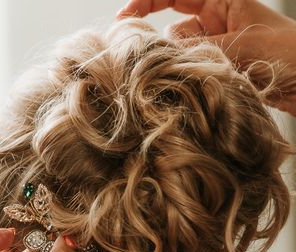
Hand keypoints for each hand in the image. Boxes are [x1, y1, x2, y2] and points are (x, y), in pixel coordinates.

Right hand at [117, 0, 295, 114]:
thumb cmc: (289, 53)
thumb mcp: (239, 45)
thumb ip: (196, 49)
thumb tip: (156, 56)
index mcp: (222, 0)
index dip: (145, 2)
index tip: (124, 19)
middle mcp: (216, 21)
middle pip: (172, 29)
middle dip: (162, 44)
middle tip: (148, 60)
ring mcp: (216, 47)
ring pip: (178, 56)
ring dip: (178, 67)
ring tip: (191, 79)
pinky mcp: (217, 70)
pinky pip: (189, 72)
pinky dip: (185, 81)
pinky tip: (189, 89)